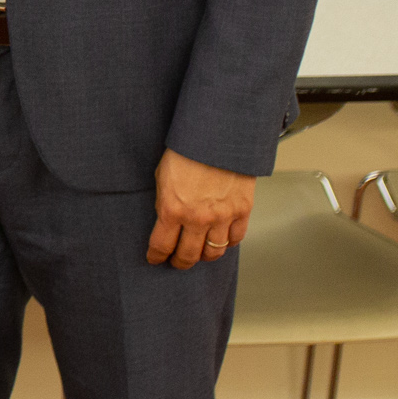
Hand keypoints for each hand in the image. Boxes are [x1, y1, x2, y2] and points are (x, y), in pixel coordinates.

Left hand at [147, 149, 255, 270]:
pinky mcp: (242, 210)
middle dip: (179, 262)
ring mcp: (222, 216)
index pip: (161, 246)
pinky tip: (220, 240)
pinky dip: (227, 243)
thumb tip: (167, 222)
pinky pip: (235, 238)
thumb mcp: (163, 177)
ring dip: (204, 256)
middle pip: (188, 255)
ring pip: (213, 252)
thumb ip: (165, 203)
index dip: (156, 256)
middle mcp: (197, 218)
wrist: (217, 136)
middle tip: (176, 262)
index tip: (155, 259)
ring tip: (199, 253)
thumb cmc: (186, 151)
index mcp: (172, 209)